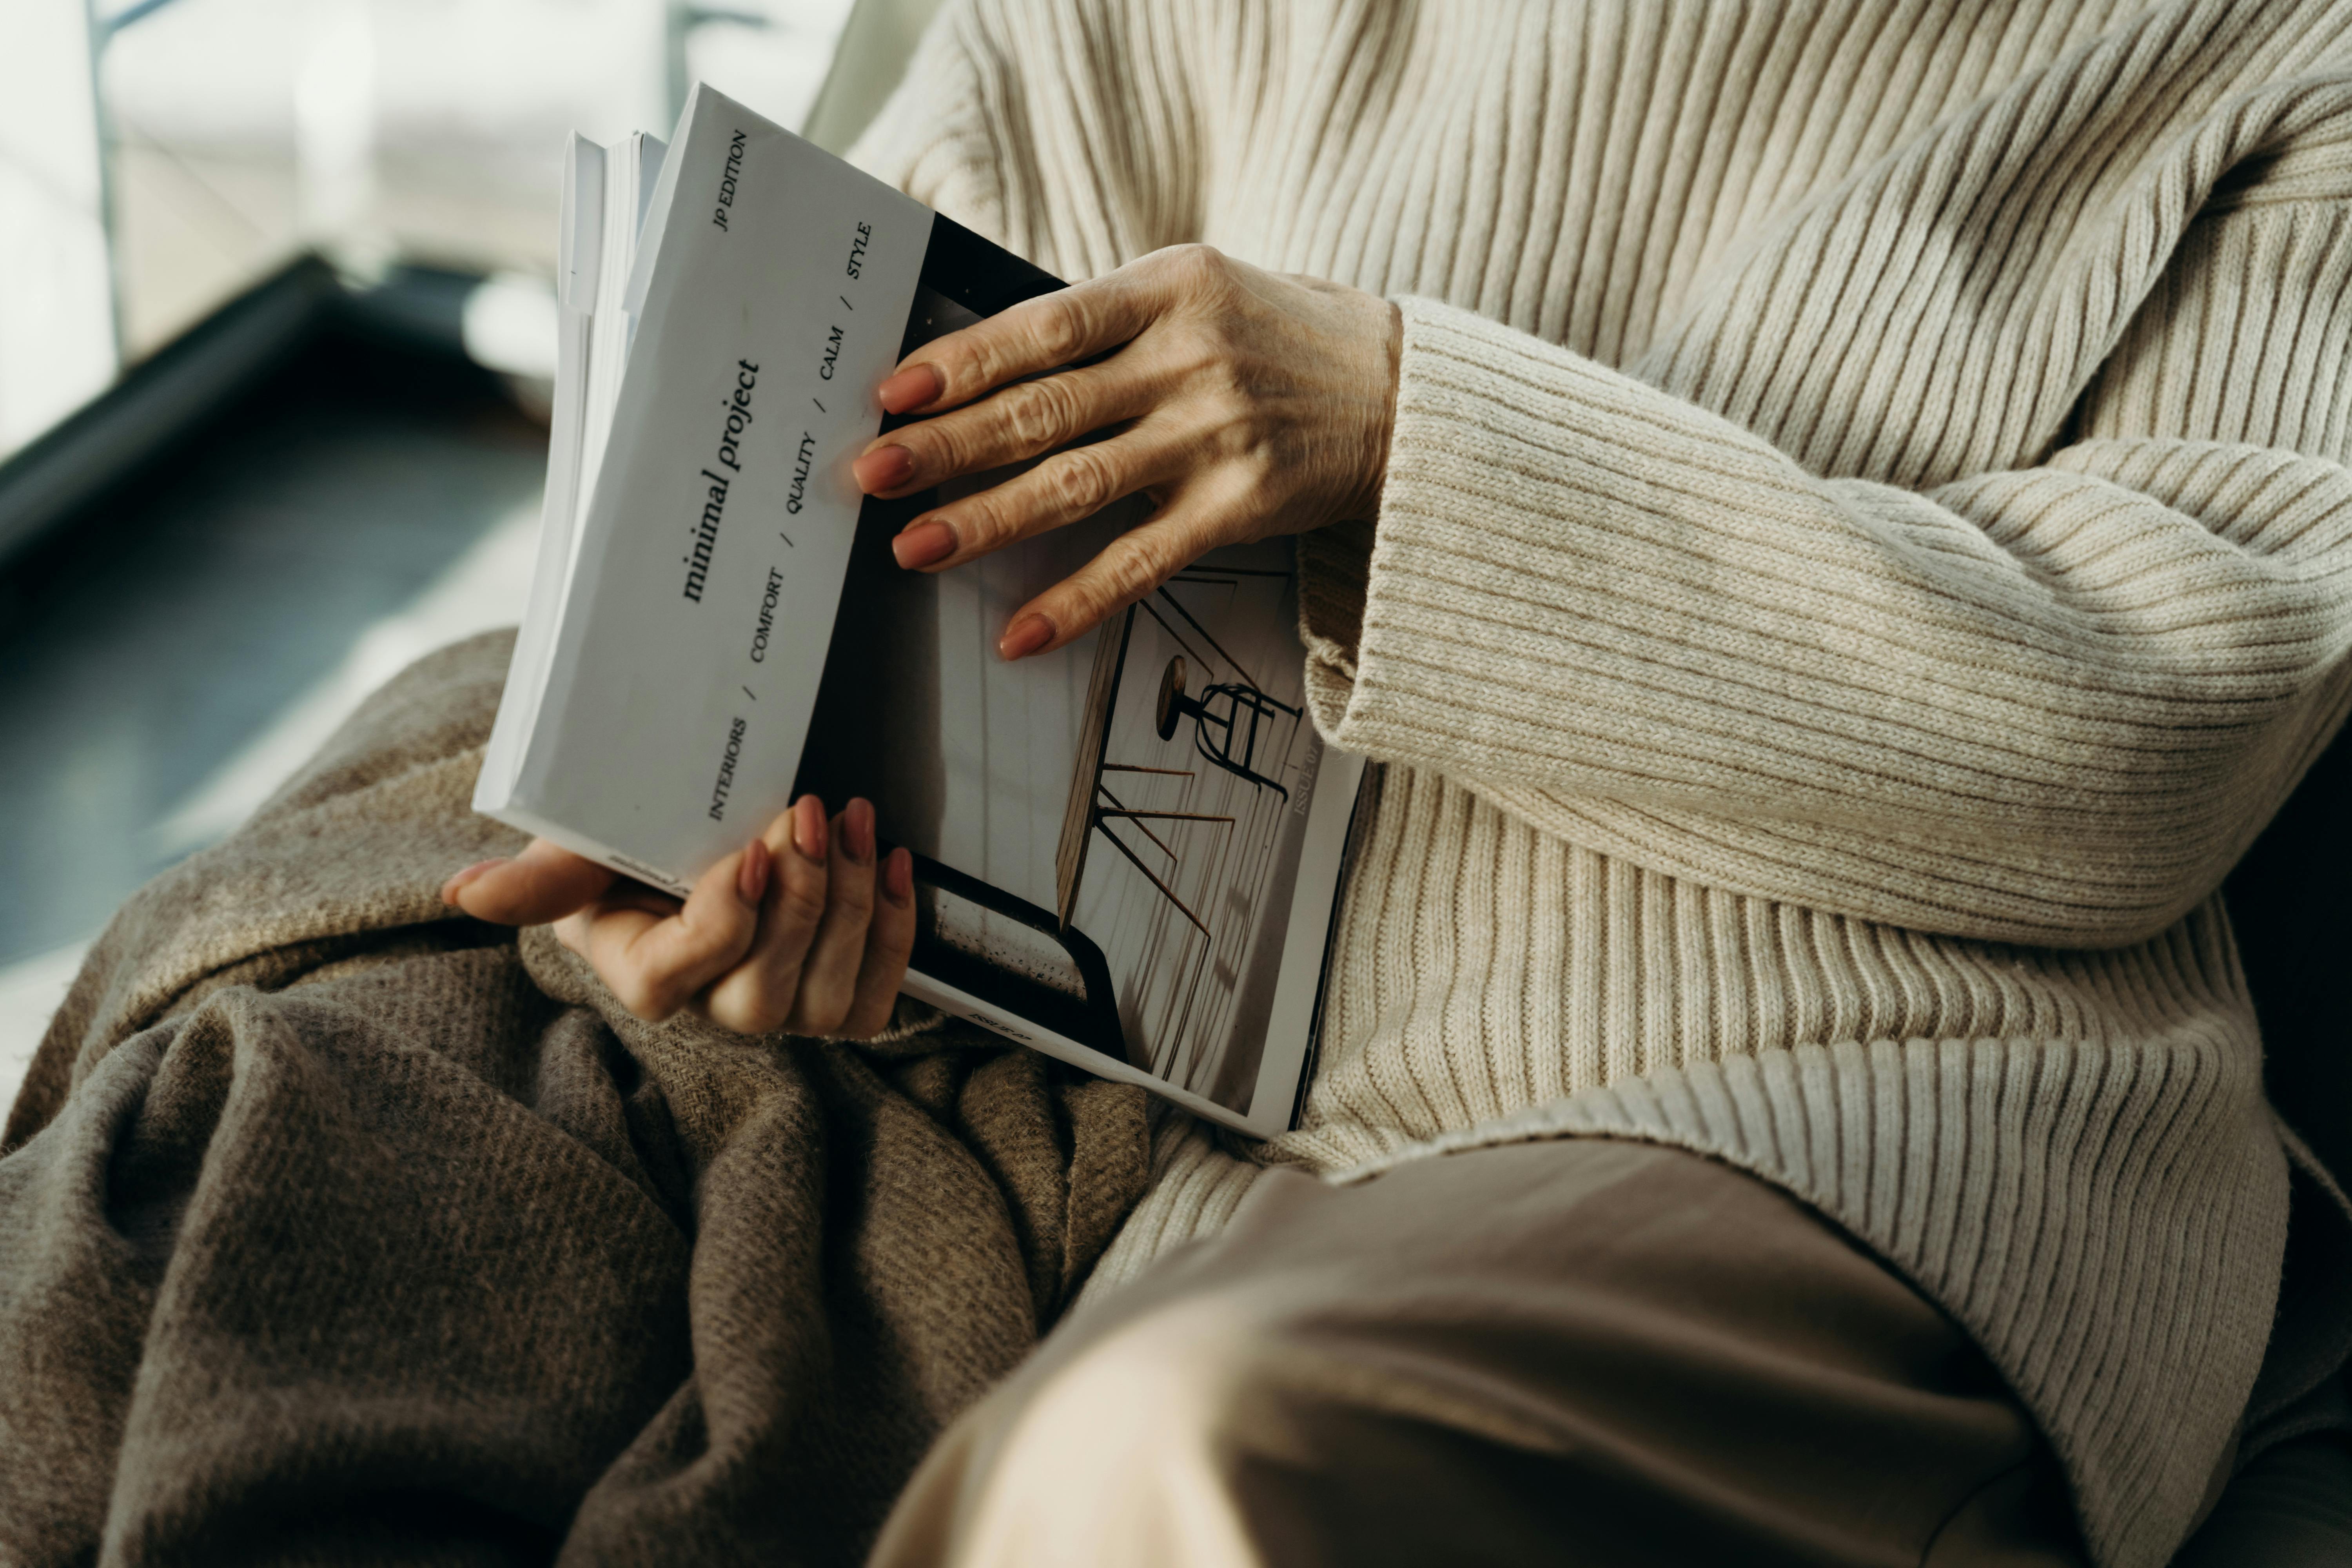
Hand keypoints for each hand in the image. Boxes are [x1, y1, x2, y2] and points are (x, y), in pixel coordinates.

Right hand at [442, 795, 916, 1037]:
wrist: (687, 826)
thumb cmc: (628, 839)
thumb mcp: (578, 845)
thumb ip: (536, 876)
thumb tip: (465, 894)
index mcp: (643, 975)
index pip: (684, 977)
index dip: (726, 920)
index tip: (748, 847)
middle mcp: (712, 1005)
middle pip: (765, 997)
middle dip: (799, 903)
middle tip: (809, 814)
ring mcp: (778, 1004)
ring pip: (826, 998)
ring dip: (851, 906)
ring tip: (852, 820)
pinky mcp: (831, 992)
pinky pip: (872, 997)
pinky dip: (893, 930)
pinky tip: (890, 861)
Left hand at [851, 243, 1401, 658]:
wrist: (1405, 392)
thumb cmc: (1284, 337)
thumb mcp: (1202, 290)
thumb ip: (1111, 320)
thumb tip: (989, 362)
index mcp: (1172, 286)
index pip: (1046, 328)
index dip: (964, 363)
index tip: (894, 393)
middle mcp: (1192, 358)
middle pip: (1046, 408)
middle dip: (948, 445)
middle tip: (872, 473)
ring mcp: (1217, 437)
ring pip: (1078, 484)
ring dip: (987, 519)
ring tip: (914, 546)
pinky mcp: (1240, 509)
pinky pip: (1141, 563)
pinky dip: (1076, 601)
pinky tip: (1020, 631)